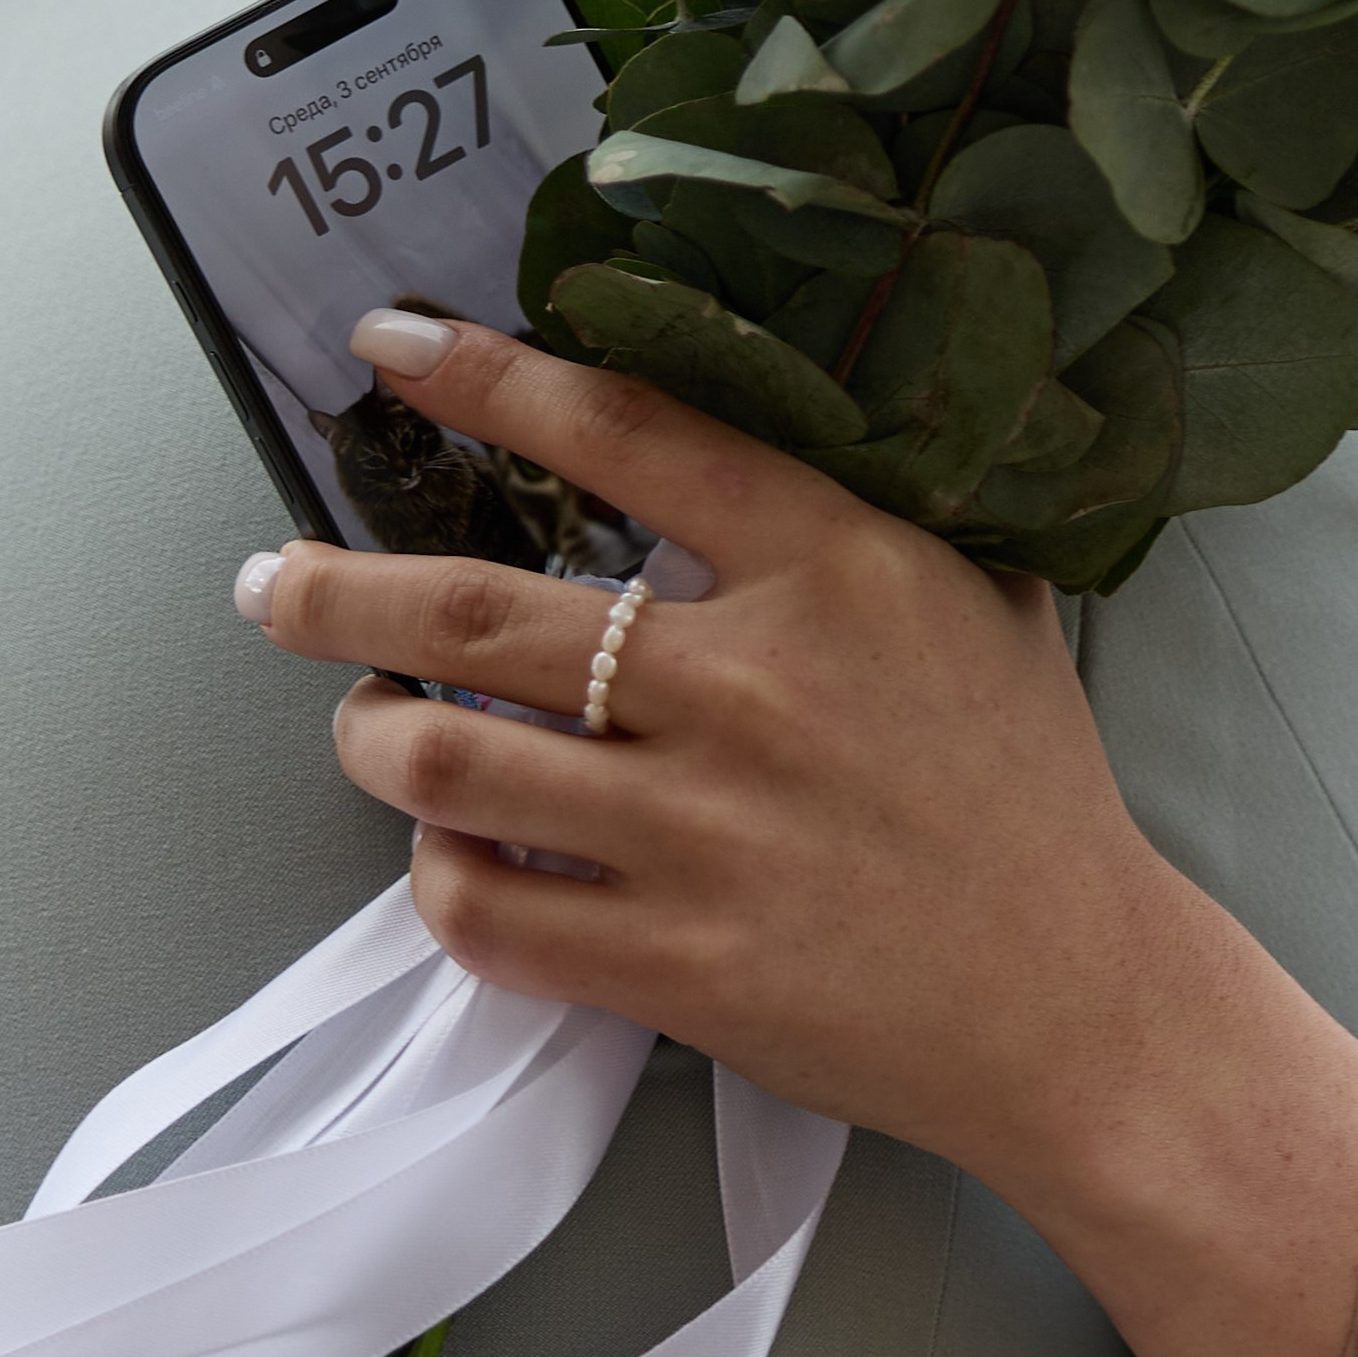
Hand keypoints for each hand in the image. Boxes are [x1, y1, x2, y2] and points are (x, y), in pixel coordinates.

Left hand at [251, 310, 1357, 1356]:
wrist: (1086, 1011)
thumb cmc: (1029, 793)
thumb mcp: (979, 597)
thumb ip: (862, 509)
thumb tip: (756, 418)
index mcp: (834, 568)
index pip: (629, 436)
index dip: (490, 380)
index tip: (388, 345)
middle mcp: (751, 687)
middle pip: (476, 614)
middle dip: (338, 591)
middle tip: (271, 577)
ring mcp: (705, 835)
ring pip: (448, 767)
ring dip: (369, 736)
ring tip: (361, 721)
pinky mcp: (676, 968)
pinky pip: (485, 914)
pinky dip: (436, 878)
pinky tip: (448, 856)